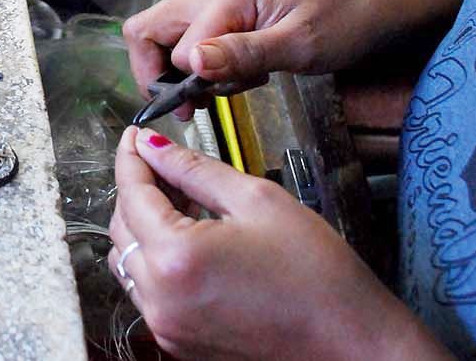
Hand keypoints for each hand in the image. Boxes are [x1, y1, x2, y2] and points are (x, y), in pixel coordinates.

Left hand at [108, 127, 448, 359]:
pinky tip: (192, 240)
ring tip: (182, 202)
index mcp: (176, 258)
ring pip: (130, 262)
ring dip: (145, 227)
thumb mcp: (258, 201)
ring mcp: (167, 326)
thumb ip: (195, 170)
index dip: (132, 158)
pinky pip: (149, 292)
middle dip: (138, 190)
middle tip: (164, 163)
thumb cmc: (317, 276)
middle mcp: (161, 299)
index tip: (135, 136)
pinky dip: (158, 261)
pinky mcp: (179, 343)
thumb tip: (155, 147)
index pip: (132, 193)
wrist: (352, 345)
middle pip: (123, 229)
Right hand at [121, 0, 394, 117]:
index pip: (170, 44)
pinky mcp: (231, 10)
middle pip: (151, 30)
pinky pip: (199, 38)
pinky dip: (211, 63)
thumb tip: (191, 64)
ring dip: (191, 71)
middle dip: (163, 73)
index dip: (179, 80)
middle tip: (196, 105)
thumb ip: (242, 54)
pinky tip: (245, 74)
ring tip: (235, 86)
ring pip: (172, 38)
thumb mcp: (300, 45)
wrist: (379, 5)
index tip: (203, 106)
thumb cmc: (347, 20)